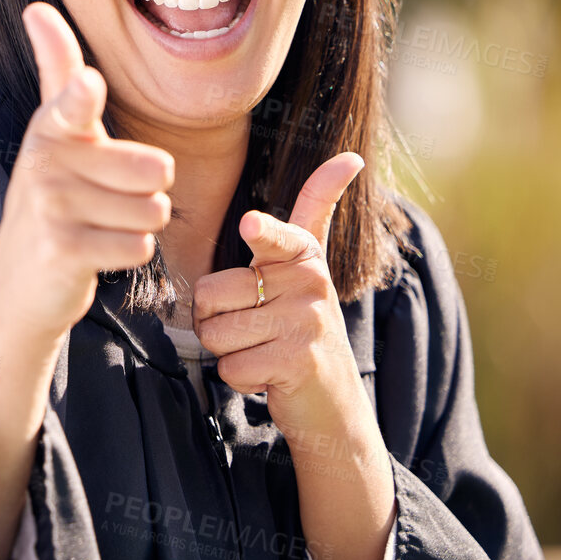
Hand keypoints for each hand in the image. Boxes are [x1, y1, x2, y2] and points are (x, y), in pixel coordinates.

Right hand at [0, 1, 174, 346]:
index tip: (86, 87)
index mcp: (50, 126)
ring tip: (99, 228)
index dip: (83, 96)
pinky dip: (129, 254)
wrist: (18, 285)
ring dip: (138, 225)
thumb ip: (57, 70)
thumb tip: (36, 6)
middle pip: (155, 168)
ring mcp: (51, 207)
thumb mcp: (54, 133)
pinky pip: (140, 245)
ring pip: (154, 209)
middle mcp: (45, 161)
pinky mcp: (63, 249)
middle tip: (104, 202)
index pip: (72, 101)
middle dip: (148, 192)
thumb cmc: (52, 200)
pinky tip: (95, 253)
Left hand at [191, 152, 368, 444]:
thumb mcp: (306, 267)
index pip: (277, 237)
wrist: (333, 402)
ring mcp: (306, 324)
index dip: (259, 233)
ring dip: (227, 351)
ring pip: (215, 332)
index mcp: (304, 255)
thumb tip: (351, 157)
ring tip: (262, 350)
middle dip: (214, 319)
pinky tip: (268, 375)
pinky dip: (239, 378)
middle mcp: (309, 283)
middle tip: (253, 329)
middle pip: (209, 293)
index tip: (250, 224)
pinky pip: (230, 366)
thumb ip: (316, 211)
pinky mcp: (298, 362)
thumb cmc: (302, 327)